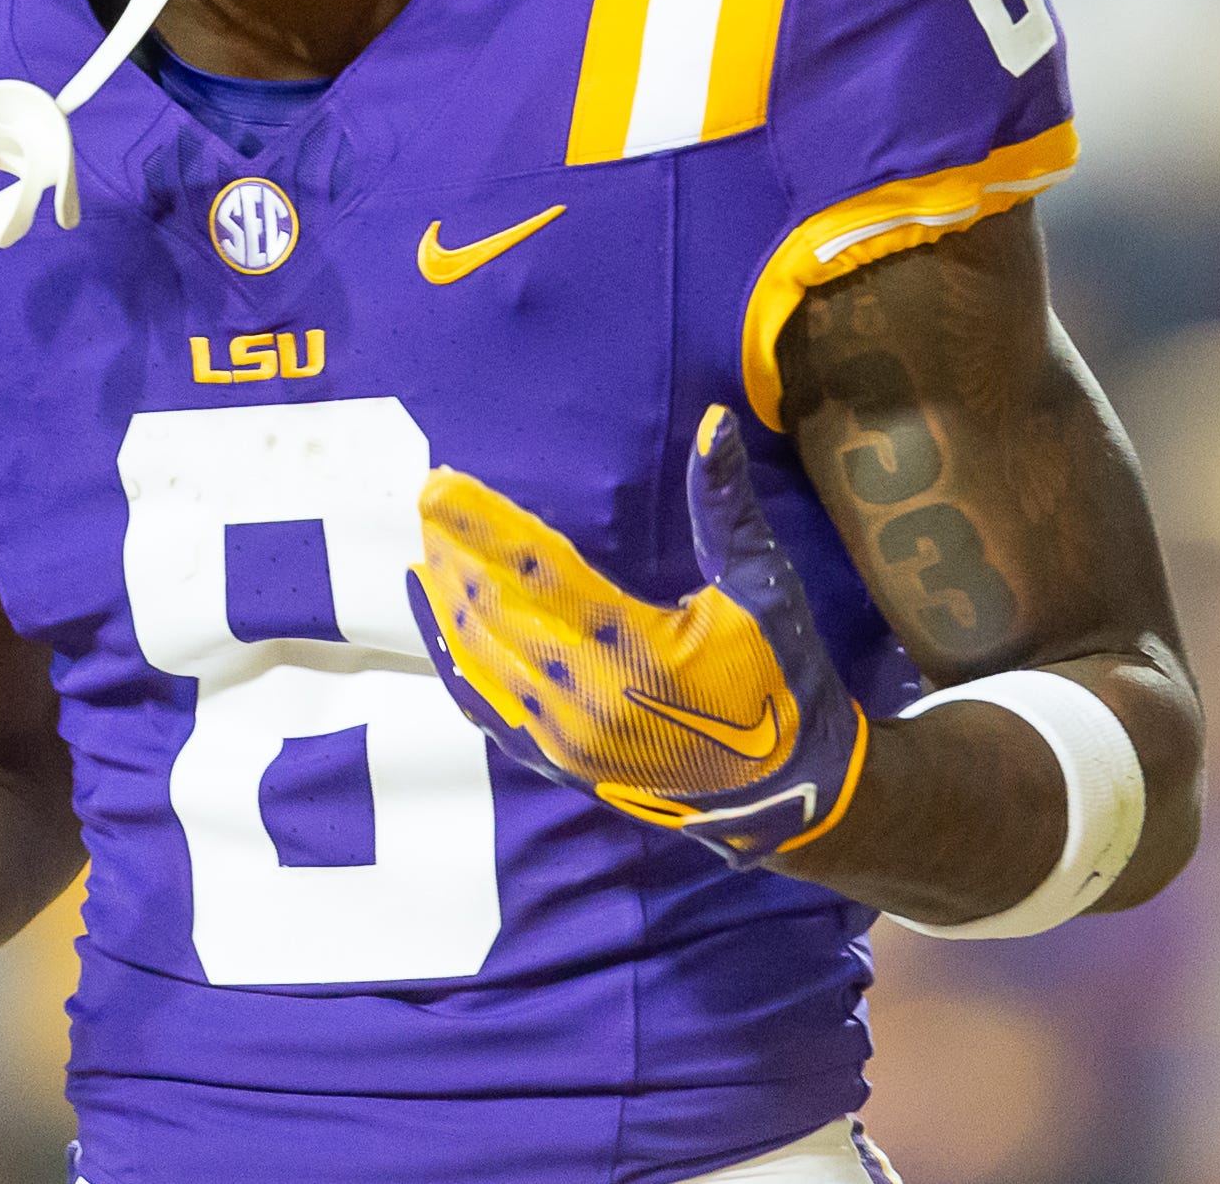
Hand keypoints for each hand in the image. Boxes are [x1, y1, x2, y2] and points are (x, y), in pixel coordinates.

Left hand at [407, 405, 867, 865]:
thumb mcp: (763, 589)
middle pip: (494, 607)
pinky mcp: (555, 762)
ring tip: (429, 540)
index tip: (439, 482)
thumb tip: (712, 422)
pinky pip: (483, 701)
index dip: (482, 522)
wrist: (790, 797)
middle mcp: (585, 697)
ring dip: (448, 594)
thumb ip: (725, 507)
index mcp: (634, 648)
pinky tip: (432, 614)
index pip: (537, 569)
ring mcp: (562, 738)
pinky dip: (450, 654)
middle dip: (456, 548)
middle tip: (431, 495)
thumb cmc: (781, 680)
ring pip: (480, 653)